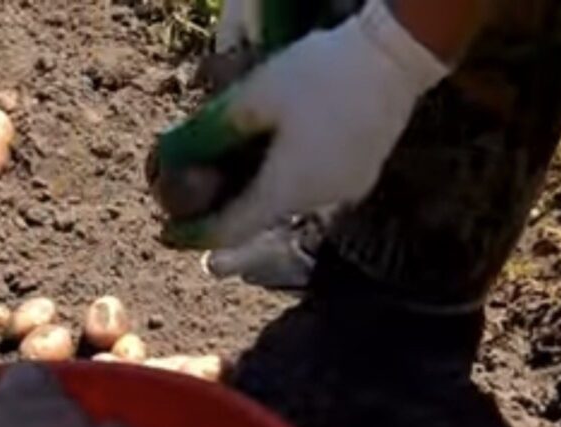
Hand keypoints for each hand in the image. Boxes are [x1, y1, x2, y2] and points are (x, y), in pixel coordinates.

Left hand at [155, 0, 447, 248]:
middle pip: (258, 217)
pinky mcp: (361, 176)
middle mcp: (316, 201)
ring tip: (232, 173)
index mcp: (285, 190)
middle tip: (194, 199)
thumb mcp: (255, 96)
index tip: (165, 233)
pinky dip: (287, 180)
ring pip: (287, 202)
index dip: (193, 235)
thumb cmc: (321, 73)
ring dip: (258, 193)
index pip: (229, 230)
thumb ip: (213, 129)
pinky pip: (313, 187)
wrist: (395, 57)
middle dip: (224, 210)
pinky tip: (278, 155)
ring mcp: (344, 191)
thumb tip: (174, 154)